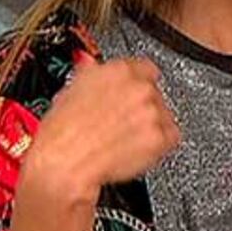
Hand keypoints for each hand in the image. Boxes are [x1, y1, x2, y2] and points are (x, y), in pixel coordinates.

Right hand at [24, 52, 179, 199]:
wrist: (63, 162)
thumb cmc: (61, 133)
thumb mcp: (70, 90)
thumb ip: (92, 75)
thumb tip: (94, 68)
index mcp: (118, 71)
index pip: (144, 68)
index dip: (136, 83)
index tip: (131, 93)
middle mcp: (139, 87)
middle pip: (154, 92)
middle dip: (141, 107)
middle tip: (123, 122)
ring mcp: (153, 112)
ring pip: (164, 115)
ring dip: (150, 125)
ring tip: (124, 138)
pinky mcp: (161, 137)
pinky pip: (171, 137)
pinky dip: (159, 145)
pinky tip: (136, 148)